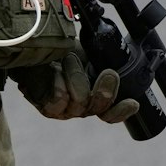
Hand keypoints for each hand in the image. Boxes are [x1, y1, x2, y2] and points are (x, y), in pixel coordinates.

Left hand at [13, 54, 139, 123]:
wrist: (32, 51)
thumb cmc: (61, 53)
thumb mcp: (88, 54)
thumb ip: (103, 61)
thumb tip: (119, 61)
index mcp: (95, 98)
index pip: (112, 114)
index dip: (123, 111)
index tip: (133, 102)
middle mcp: (82, 108)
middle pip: (101, 108)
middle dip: (106, 89)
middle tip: (109, 72)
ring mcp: (66, 111)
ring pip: (81, 100)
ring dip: (76, 73)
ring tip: (69, 59)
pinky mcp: (48, 108)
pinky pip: (60, 98)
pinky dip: (60, 79)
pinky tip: (55, 69)